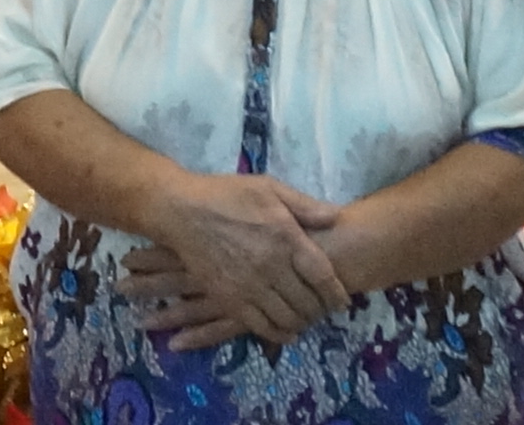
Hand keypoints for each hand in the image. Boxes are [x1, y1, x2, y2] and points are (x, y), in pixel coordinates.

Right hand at [124, 172, 349, 350]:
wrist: (180, 211)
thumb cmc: (226, 195)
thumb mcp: (269, 188)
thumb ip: (304, 206)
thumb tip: (336, 218)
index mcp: (285, 237)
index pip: (322, 276)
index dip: (336, 293)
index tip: (343, 301)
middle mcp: (271, 266)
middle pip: (308, 302)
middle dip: (321, 310)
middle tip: (324, 311)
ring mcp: (250, 286)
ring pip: (288, 318)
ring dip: (302, 323)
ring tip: (306, 320)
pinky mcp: (230, 300)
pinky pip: (262, 327)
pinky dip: (279, 334)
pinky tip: (285, 332)